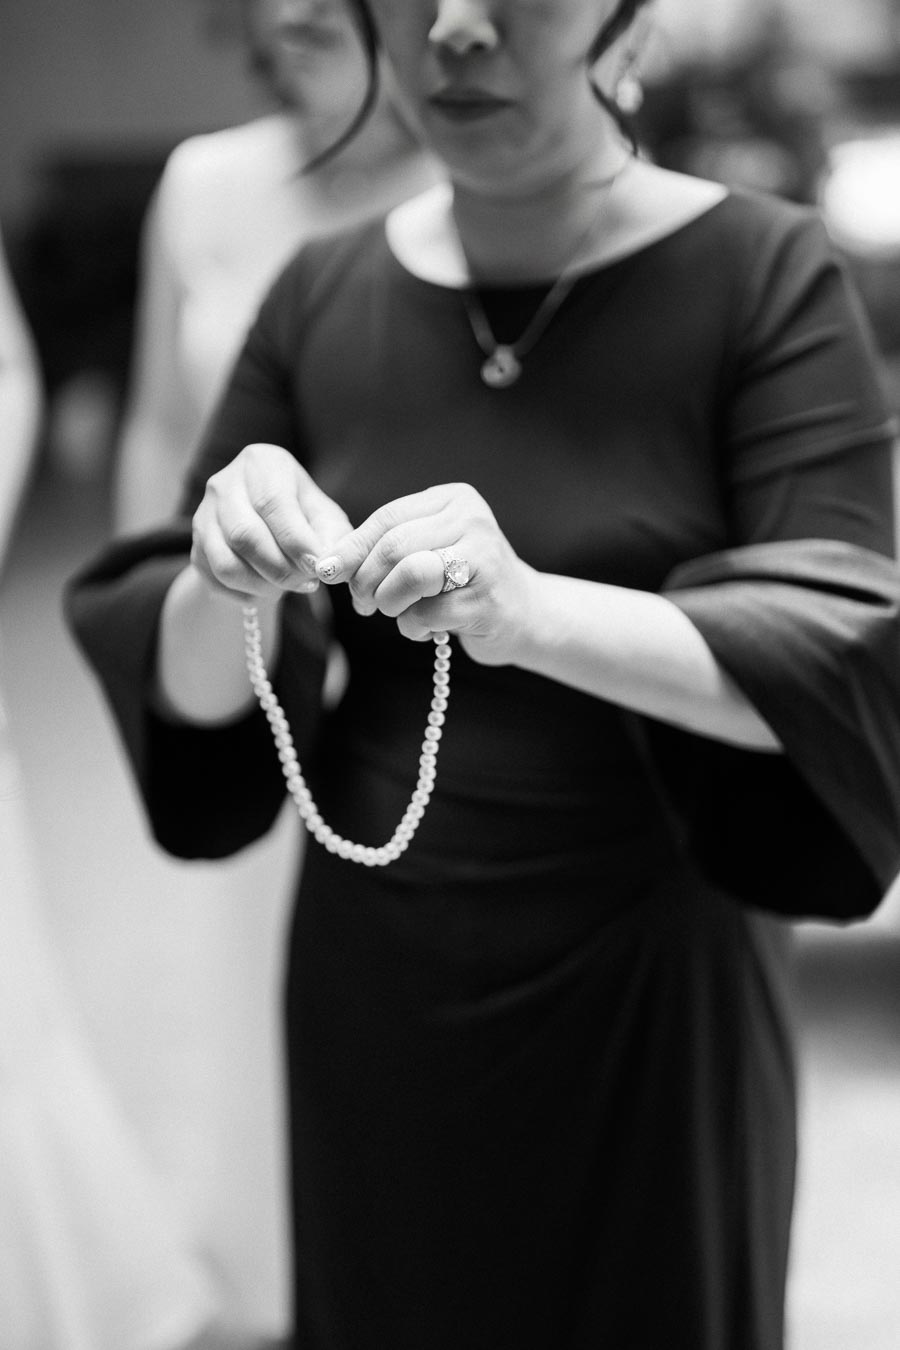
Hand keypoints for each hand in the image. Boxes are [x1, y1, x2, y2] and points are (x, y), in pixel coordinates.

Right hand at [190, 443, 351, 604]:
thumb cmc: (304, 516)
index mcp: (261, 463)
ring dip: (262, 586)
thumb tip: (327, 566)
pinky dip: (246, 595)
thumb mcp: (326, 518)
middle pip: (245, 535)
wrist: (268, 525)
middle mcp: (224, 483)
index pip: (273, 503)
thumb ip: (333, 537)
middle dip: (281, 570)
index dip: (296, 541)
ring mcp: (204, 515)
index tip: (317, 567)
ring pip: (226, 563)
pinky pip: (216, 581)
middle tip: (307, 584)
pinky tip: (268, 589)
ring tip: (288, 587)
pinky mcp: (195, 546)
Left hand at [313, 482, 535, 665]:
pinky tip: (425, 628)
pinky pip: (428, 614)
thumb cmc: (462, 581)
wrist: (524, 612)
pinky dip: (413, 627)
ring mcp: (484, 558)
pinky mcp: (487, 599)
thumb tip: (327, 562)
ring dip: (389, 602)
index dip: (351, 548)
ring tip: (396, 612)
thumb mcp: (428, 549)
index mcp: (453, 499)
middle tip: (362, 603)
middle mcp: (472, 520)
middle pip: (394, 546)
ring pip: (411, 575)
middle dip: (366, 580)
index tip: (328, 571)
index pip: (387, 518)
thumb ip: (385, 547)